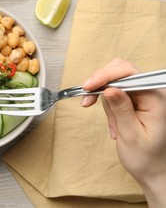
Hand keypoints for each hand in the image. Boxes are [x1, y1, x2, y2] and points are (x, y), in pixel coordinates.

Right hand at [81, 58, 165, 207]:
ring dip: (105, 103)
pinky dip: (108, 108)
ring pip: (113, 82)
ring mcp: (143, 95)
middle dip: (100, 85)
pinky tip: (115, 125)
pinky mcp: (134, 99)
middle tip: (86, 101)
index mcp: (156, 97)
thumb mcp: (131, 134)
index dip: (106, 75)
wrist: (151, 169)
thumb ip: (121, 109)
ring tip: (114, 127)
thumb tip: (109, 89)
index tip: (88, 86)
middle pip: (119, 72)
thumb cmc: (146, 157)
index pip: (129, 73)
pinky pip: (114, 94)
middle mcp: (151, 92)